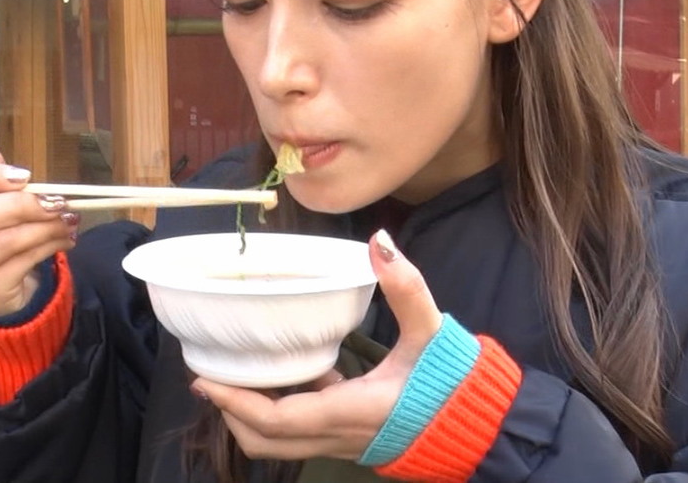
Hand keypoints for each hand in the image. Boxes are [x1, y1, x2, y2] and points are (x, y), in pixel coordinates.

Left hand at [191, 230, 443, 461]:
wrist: (481, 427)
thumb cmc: (452, 383)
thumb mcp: (429, 331)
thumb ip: (406, 287)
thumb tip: (379, 242)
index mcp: (349, 411)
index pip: (277, 420)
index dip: (236, 404)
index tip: (206, 380)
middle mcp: (338, 435)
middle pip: (266, 441)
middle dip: (231, 415)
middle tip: (211, 376)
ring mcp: (343, 442)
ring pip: (281, 444)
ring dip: (253, 418)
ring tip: (237, 376)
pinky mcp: (352, 438)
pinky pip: (304, 433)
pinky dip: (283, 412)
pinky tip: (290, 374)